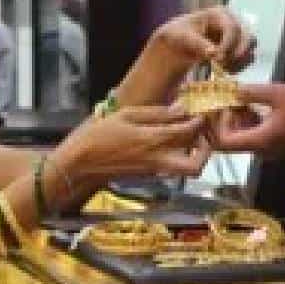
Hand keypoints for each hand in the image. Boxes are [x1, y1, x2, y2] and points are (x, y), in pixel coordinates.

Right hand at [51, 107, 210, 199]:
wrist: (79, 163)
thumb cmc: (98, 135)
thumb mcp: (126, 115)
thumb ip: (156, 113)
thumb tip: (181, 109)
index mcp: (153, 140)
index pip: (188, 131)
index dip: (199, 121)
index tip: (200, 113)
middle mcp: (158, 159)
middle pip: (195, 166)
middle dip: (205, 152)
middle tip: (202, 135)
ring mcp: (153, 170)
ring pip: (185, 169)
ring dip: (193, 155)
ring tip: (188, 137)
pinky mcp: (147, 174)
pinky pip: (171, 168)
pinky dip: (177, 157)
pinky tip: (169, 142)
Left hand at [148, 7, 256, 75]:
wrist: (179, 42)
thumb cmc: (179, 35)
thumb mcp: (183, 38)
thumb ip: (197, 44)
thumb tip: (212, 52)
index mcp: (219, 13)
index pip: (232, 28)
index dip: (228, 45)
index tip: (216, 59)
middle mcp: (233, 20)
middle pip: (248, 37)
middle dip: (236, 54)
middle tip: (222, 66)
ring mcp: (238, 33)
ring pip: (251, 48)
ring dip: (240, 61)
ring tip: (222, 69)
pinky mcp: (239, 46)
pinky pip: (248, 57)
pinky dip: (240, 66)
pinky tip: (225, 71)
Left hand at [210, 83, 284, 157]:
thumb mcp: (278, 93)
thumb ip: (250, 92)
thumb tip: (230, 90)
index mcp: (259, 142)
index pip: (222, 143)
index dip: (215, 125)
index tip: (219, 105)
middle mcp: (262, 151)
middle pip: (230, 141)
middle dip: (225, 120)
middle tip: (228, 98)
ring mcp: (271, 150)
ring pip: (244, 138)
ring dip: (238, 120)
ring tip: (243, 98)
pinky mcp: (279, 145)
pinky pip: (257, 136)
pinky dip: (252, 122)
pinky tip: (258, 104)